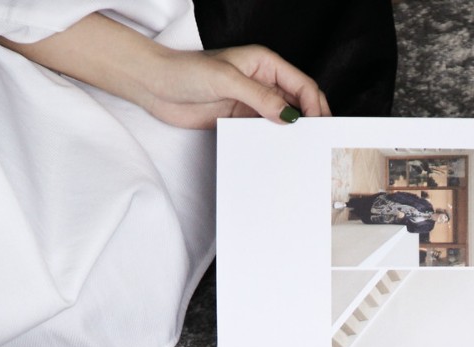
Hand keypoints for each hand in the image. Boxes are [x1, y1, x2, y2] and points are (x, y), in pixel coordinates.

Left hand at [0, 18, 328, 128]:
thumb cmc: (186, 72)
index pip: (301, 84)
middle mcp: (262, 82)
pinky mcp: (240, 119)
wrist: (155, 86)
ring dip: (292, 136)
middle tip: (318, 145)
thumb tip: (291, 116)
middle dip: (310, 121)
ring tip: (302, 154)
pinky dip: (274, 143)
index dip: (314, 105)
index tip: (318, 127)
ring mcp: (251, 102)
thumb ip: (261, 97)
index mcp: (264, 63)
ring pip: (283, 120)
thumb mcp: (227, 80)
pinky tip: (279, 156)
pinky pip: (264, 132)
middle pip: (298, 103)